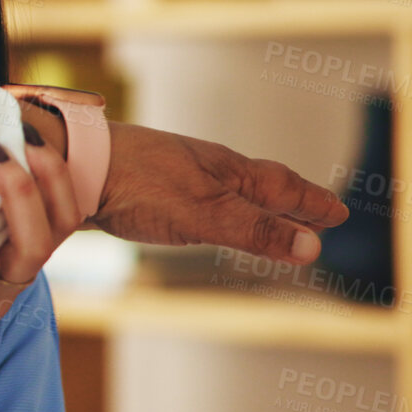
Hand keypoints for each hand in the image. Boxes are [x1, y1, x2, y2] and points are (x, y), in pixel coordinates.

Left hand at [92, 123, 349, 263]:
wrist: (71, 163)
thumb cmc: (137, 183)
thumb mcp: (204, 213)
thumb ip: (254, 230)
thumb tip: (313, 248)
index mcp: (227, 171)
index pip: (282, 188)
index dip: (311, 203)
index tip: (341, 212)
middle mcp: (205, 169)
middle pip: (259, 187)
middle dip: (291, 202)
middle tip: (320, 212)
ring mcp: (175, 175)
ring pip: (227, 191)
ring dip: (255, 204)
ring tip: (271, 214)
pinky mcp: (146, 186)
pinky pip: (197, 198)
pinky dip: (217, 208)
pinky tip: (202, 213)